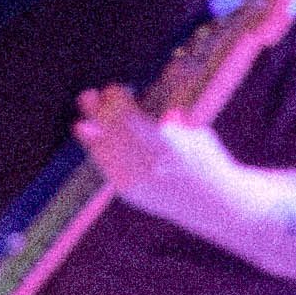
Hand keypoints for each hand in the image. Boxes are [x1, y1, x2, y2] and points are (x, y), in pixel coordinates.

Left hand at [70, 81, 250, 235]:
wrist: (214, 205)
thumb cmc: (208, 163)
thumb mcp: (197, 136)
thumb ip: (177, 125)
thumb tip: (166, 114)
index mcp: (167, 145)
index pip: (131, 119)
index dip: (118, 102)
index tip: (112, 89)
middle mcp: (148, 164)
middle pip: (113, 134)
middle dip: (99, 113)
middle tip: (88, 96)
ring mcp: (137, 181)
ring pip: (105, 152)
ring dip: (92, 134)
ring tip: (81, 123)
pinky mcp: (130, 193)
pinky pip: (107, 168)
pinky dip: (98, 151)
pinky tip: (89, 137)